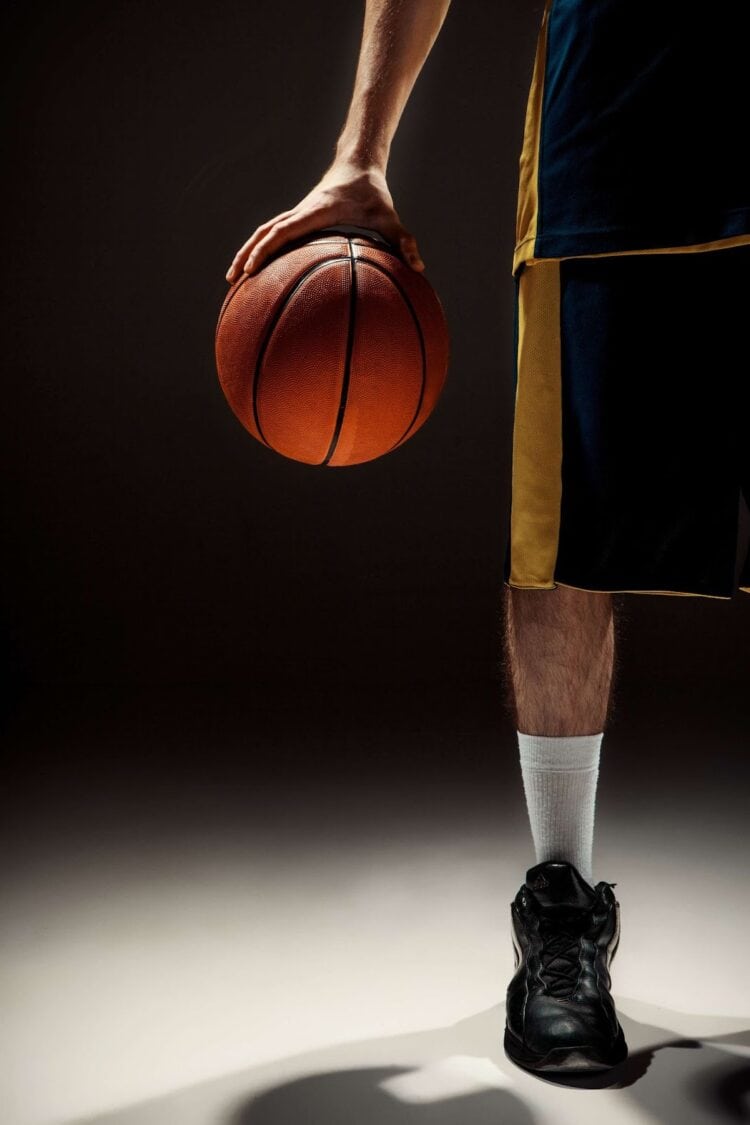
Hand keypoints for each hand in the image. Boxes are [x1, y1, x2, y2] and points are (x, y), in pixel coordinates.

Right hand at [225, 161, 424, 282]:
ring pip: (263, 232)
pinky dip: (260, 248)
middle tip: (232, 280)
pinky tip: (255, 267)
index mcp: (315, 211)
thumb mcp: (391, 217)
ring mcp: (296, 214)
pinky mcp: (298, 218)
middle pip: (264, 233)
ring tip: (232, 277)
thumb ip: (405, 240)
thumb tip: (420, 267)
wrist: (359, 164)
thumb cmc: (374, 193)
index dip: (266, 249)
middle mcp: (300, 211)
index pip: (283, 230)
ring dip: (247, 252)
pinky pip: (272, 233)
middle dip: (247, 255)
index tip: (252, 268)